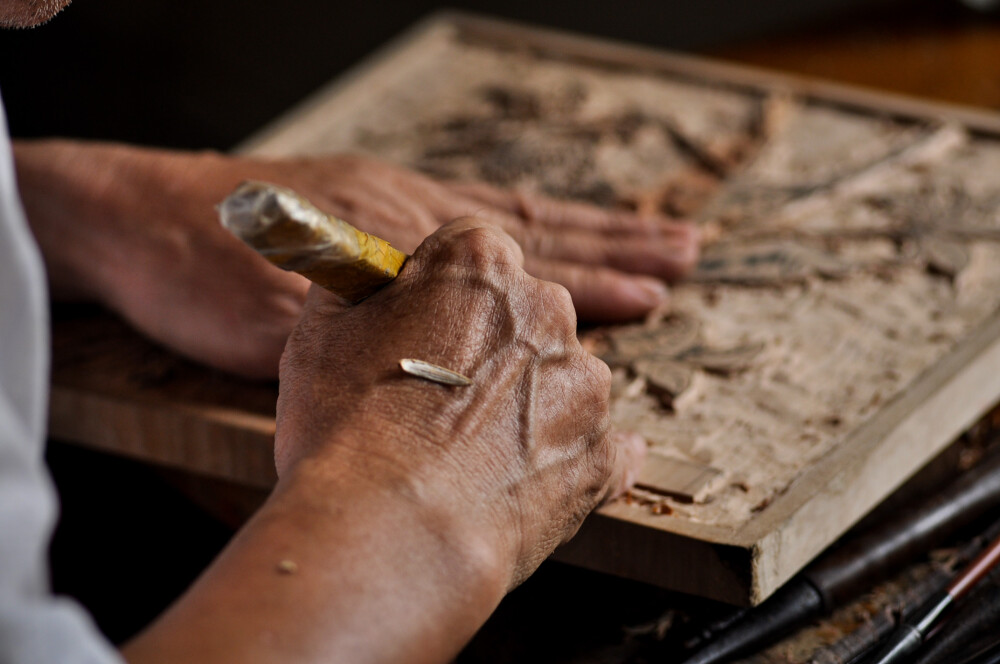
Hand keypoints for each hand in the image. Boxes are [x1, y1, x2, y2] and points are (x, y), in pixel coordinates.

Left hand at [15, 141, 697, 378]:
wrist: (142, 213)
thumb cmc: (205, 275)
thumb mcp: (274, 325)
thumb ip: (360, 335)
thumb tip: (432, 367)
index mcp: (412, 246)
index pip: (525, 263)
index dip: (595, 283)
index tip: (659, 293)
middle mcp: (422, 215)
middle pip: (542, 228)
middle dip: (619, 243)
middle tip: (685, 247)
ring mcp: (407, 201)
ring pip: (519, 210)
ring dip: (589, 222)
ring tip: (648, 226)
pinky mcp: (382, 196)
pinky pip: (477, 199)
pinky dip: (528, 212)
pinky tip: (545, 218)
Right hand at [276, 218, 644, 587]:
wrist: (390, 531)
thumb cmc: (346, 428)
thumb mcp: (318, 333)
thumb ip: (351, 284)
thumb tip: (359, 274)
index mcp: (479, 264)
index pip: (472, 250)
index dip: (442, 290)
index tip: (422, 324)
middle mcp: (546, 308)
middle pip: (523, 312)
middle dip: (490, 345)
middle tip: (440, 397)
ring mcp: (584, 383)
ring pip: (560, 378)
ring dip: (527, 404)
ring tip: (470, 453)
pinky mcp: (601, 454)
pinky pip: (603, 447)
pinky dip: (570, 458)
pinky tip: (530, 478)